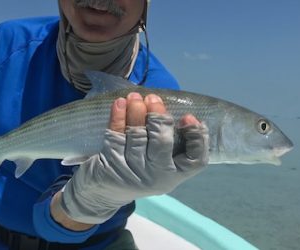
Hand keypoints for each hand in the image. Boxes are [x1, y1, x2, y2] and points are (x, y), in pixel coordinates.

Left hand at [57, 92, 209, 223]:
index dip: (197, 138)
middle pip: (163, 143)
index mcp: (174, 175)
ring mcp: (133, 173)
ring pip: (137, 136)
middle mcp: (156, 177)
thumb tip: (175, 111)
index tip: (190, 118)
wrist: (101, 194)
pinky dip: (117, 117)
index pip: (196, 160)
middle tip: (153, 98)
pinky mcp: (111, 166)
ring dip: (136, 111)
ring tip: (135, 97)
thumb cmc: (137, 170)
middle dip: (159, 116)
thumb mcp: (158, 164)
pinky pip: (115, 135)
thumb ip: (169, 143)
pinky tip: (119, 104)